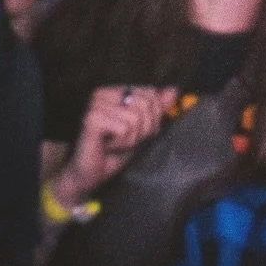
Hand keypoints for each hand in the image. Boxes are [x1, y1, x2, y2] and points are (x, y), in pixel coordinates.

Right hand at [53, 85, 174, 204]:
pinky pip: (125, 129)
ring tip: (115, 144)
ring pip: (136, 119)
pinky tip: (108, 147)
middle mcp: (103, 93)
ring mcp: (95, 105)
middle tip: (125, 140)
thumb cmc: (115, 150)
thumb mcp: (143, 128)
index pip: (151, 94)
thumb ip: (157, 108)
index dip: (153, 118)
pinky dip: (122, 143)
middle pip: (146, 105)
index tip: (137, 132)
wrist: (91, 174)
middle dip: (143, 130)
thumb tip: (174, 90)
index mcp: (114, 90)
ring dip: (131, 139)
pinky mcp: (91, 119)